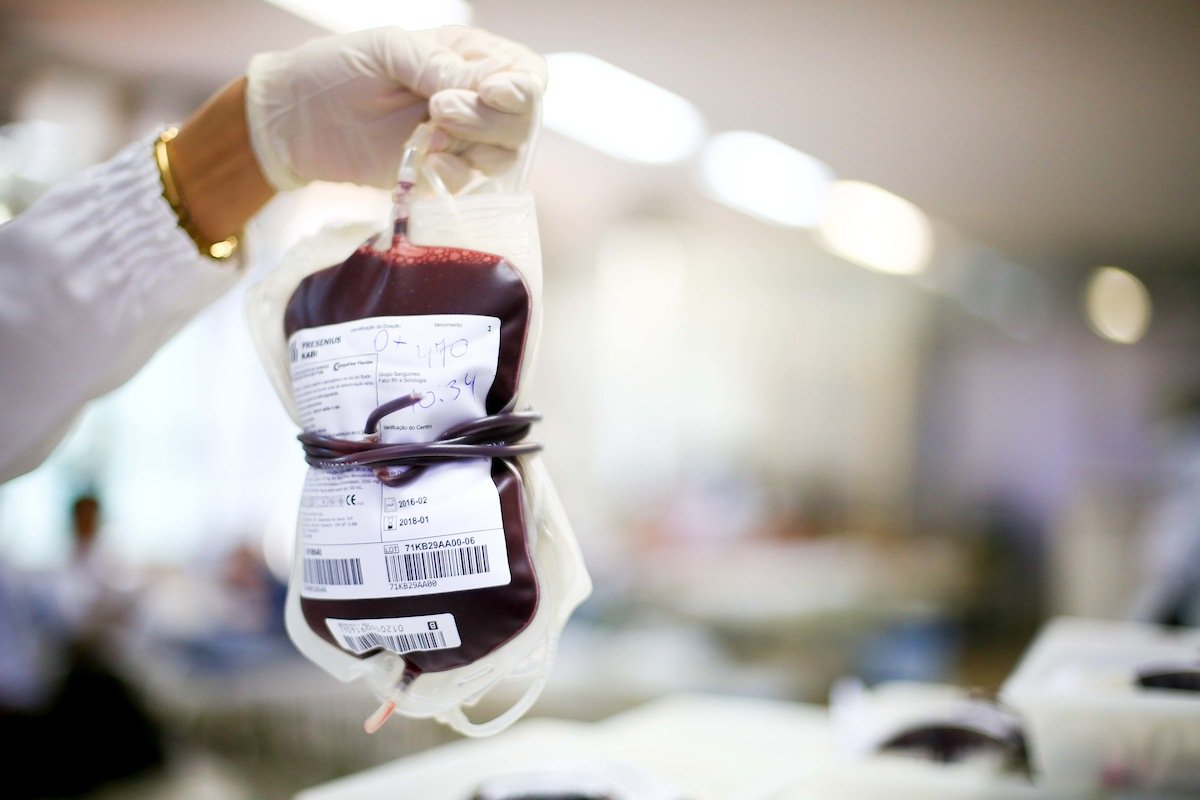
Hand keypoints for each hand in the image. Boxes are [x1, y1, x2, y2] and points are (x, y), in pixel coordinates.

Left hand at [245, 26, 546, 190]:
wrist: (294, 120)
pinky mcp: (440, 174)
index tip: (486, 91)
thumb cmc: (336, 68)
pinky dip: (453, 175)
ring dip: (473, 148)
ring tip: (428, 137)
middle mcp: (475, 99)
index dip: (521, 88)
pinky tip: (424, 162)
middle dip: (490, 119)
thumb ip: (441, 66)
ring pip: (505, 155)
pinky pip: (471, 184)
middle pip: (523, 120)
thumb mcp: (389, 49)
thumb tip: (486, 89)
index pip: (528, 75)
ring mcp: (460, 140)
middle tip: (439, 112)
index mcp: (470, 58)